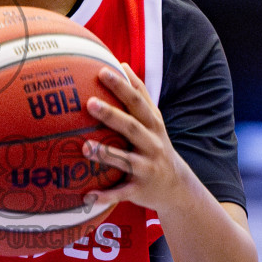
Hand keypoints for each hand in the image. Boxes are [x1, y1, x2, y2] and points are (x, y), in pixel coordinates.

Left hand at [80, 61, 192, 214]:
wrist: (176, 187)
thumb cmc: (155, 146)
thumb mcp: (153, 121)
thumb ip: (140, 95)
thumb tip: (122, 65)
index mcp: (152, 125)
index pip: (137, 101)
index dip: (122, 86)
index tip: (103, 70)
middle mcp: (152, 144)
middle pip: (131, 127)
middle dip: (111, 115)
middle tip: (89, 103)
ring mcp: (146, 168)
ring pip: (125, 160)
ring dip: (105, 154)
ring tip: (85, 147)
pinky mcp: (140, 189)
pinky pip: (121, 193)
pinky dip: (106, 195)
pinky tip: (87, 196)